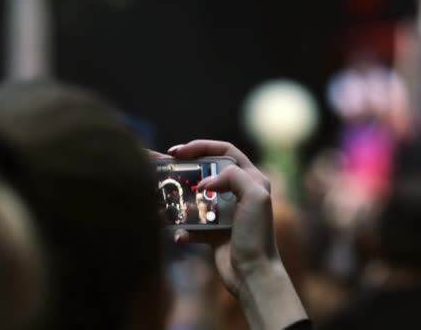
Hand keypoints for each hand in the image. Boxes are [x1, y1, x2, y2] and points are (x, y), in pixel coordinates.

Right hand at [166, 140, 276, 294]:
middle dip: (185, 170)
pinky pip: (193, 225)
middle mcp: (239, 193)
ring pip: (197, 197)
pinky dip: (184, 229)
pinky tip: (181, 235)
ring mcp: (225, 212)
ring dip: (180, 199)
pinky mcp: (214, 232)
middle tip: (164, 169)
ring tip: (163, 200)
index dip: (201, 146)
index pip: (225, 151)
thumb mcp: (255, 197)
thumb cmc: (257, 235)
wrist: (253, 274)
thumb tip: (206, 182)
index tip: (178, 152)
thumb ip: (233, 177)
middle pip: (207, 172)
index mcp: (252, 179)